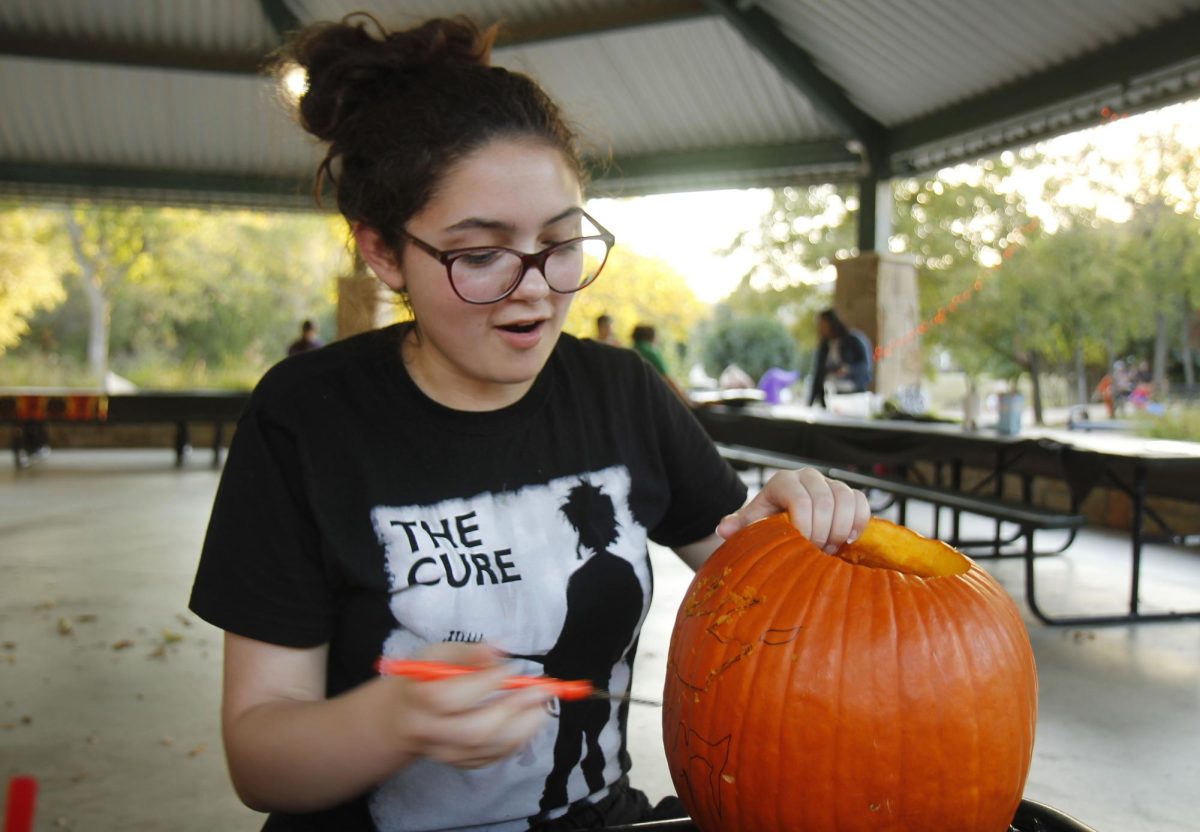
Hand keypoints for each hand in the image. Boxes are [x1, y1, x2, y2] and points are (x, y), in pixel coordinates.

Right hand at [386, 641, 551, 768]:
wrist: (402, 718)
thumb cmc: (424, 678)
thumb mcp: (437, 654)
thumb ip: (468, 653)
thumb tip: (500, 649)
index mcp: (419, 698)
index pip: (450, 697)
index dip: (486, 683)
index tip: (514, 668)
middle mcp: (429, 731)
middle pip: (473, 731)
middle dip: (513, 710)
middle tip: (541, 690)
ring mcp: (445, 752)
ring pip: (487, 749)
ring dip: (523, 728)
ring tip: (543, 705)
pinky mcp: (460, 763)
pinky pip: (492, 758)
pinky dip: (516, 741)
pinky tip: (528, 721)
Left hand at [717, 468, 870, 552]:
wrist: (783, 521)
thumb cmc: (766, 524)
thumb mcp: (751, 525)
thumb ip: (740, 526)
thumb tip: (724, 529)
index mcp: (783, 482)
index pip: (799, 500)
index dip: (804, 527)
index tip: (800, 547)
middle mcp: (808, 477)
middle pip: (825, 501)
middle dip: (822, 532)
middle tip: (815, 553)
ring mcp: (830, 483)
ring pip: (846, 499)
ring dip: (840, 529)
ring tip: (829, 549)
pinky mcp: (849, 493)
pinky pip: (861, 502)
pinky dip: (859, 521)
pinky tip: (848, 540)